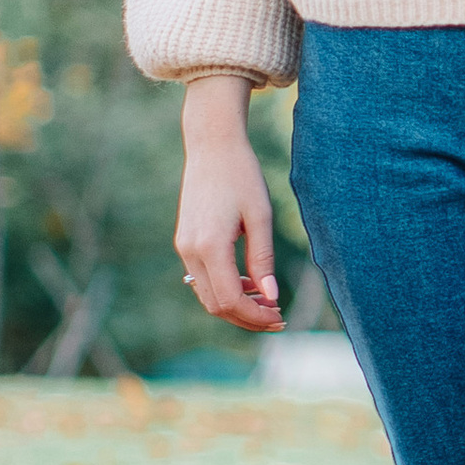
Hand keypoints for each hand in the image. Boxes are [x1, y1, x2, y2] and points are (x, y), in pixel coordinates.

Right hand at [177, 76, 282, 327]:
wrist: (212, 147)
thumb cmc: (242, 177)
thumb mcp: (260, 217)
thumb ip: (263, 259)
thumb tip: (271, 297)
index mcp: (210, 246)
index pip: (230, 300)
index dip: (256, 316)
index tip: (281, 317)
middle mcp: (190, 251)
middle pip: (216, 305)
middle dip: (247, 317)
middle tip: (279, 317)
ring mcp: (184, 247)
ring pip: (207, 295)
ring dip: (236, 305)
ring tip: (267, 302)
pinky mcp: (185, 242)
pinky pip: (202, 278)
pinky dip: (225, 288)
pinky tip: (250, 284)